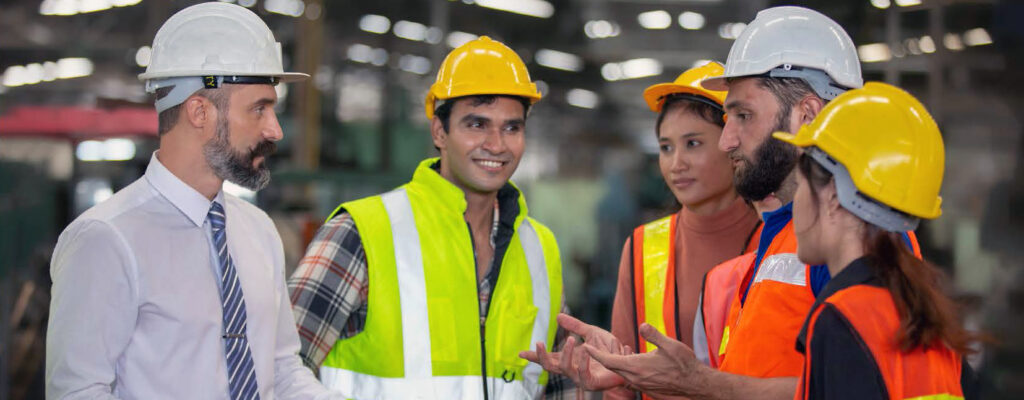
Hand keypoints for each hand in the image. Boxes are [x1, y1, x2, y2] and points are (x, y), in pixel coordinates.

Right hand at [519, 313, 628, 390]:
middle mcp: (572, 369)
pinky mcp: (592, 383)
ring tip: (571, 340)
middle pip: (550, 366)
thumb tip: (558, 316)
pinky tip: (585, 350)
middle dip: (541, 356)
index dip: (535, 356)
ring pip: (564, 369)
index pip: (548, 358)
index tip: (520, 352)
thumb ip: (575, 326)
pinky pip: (582, 375)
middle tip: (538, 342)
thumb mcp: (591, 332)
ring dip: (565, 353)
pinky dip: (583, 361)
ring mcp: (580, 377)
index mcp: (570, 359)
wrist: (628, 359)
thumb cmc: (610, 350)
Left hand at [583, 323, 706, 396]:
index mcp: (637, 366)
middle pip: (612, 368)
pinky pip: (631, 379)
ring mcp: (641, 385)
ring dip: (616, 364)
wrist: (695, 384)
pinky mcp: (647, 389)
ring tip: (614, 354)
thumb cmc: (683, 364)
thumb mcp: (670, 345)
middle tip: (595, 349)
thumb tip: (642, 325)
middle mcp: (635, 378)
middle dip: (603, 358)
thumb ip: (653, 334)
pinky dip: (627, 371)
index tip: (586, 346)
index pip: (609, 360)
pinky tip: (633, 364)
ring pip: (622, 374)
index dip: (596, 353)